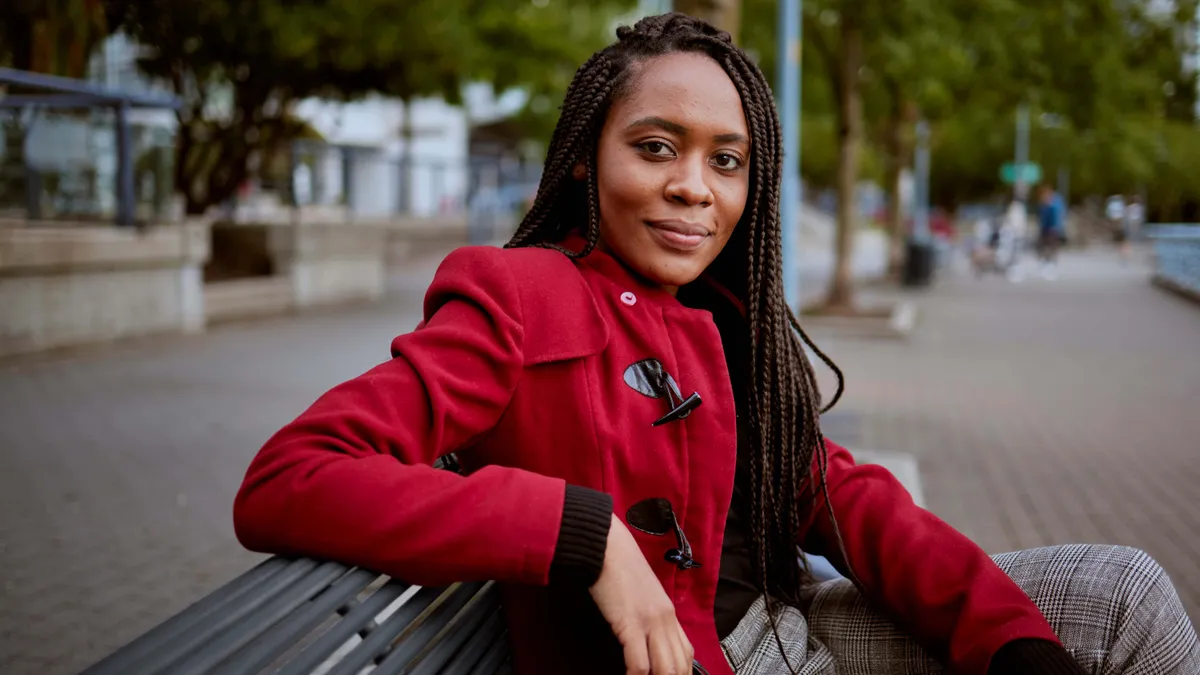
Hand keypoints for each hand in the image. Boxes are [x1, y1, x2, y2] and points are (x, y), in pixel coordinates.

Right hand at [589, 515, 694, 674]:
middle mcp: (665, 619)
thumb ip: (648, 617)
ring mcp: (650, 622)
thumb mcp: (642, 595)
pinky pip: (639, 663)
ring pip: (666, 669)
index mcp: (669, 613)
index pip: (687, 653)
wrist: (607, 547)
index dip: (681, 674)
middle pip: (680, 666)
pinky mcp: (630, 624)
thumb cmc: (619, 568)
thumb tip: (644, 641)